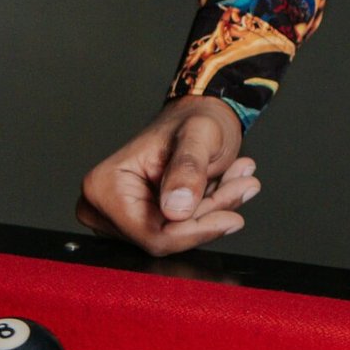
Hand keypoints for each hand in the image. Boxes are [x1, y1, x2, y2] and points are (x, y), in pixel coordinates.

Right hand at [77, 97, 259, 256]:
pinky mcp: (142, 220)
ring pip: (178, 234)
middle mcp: (105, 206)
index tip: (231, 217)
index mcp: (105, 185)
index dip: (195, 230)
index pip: (151, 234)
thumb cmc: (194, 117)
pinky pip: (182, 229)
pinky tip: (229, 183)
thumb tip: (176, 210)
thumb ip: (188, 168)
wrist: (200, 113)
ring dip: (215, 209)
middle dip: (210, 215)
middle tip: (244, 184)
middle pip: (165, 236)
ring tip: (240, 179)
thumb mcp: (198, 134)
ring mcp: (122, 216)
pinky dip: (211, 209)